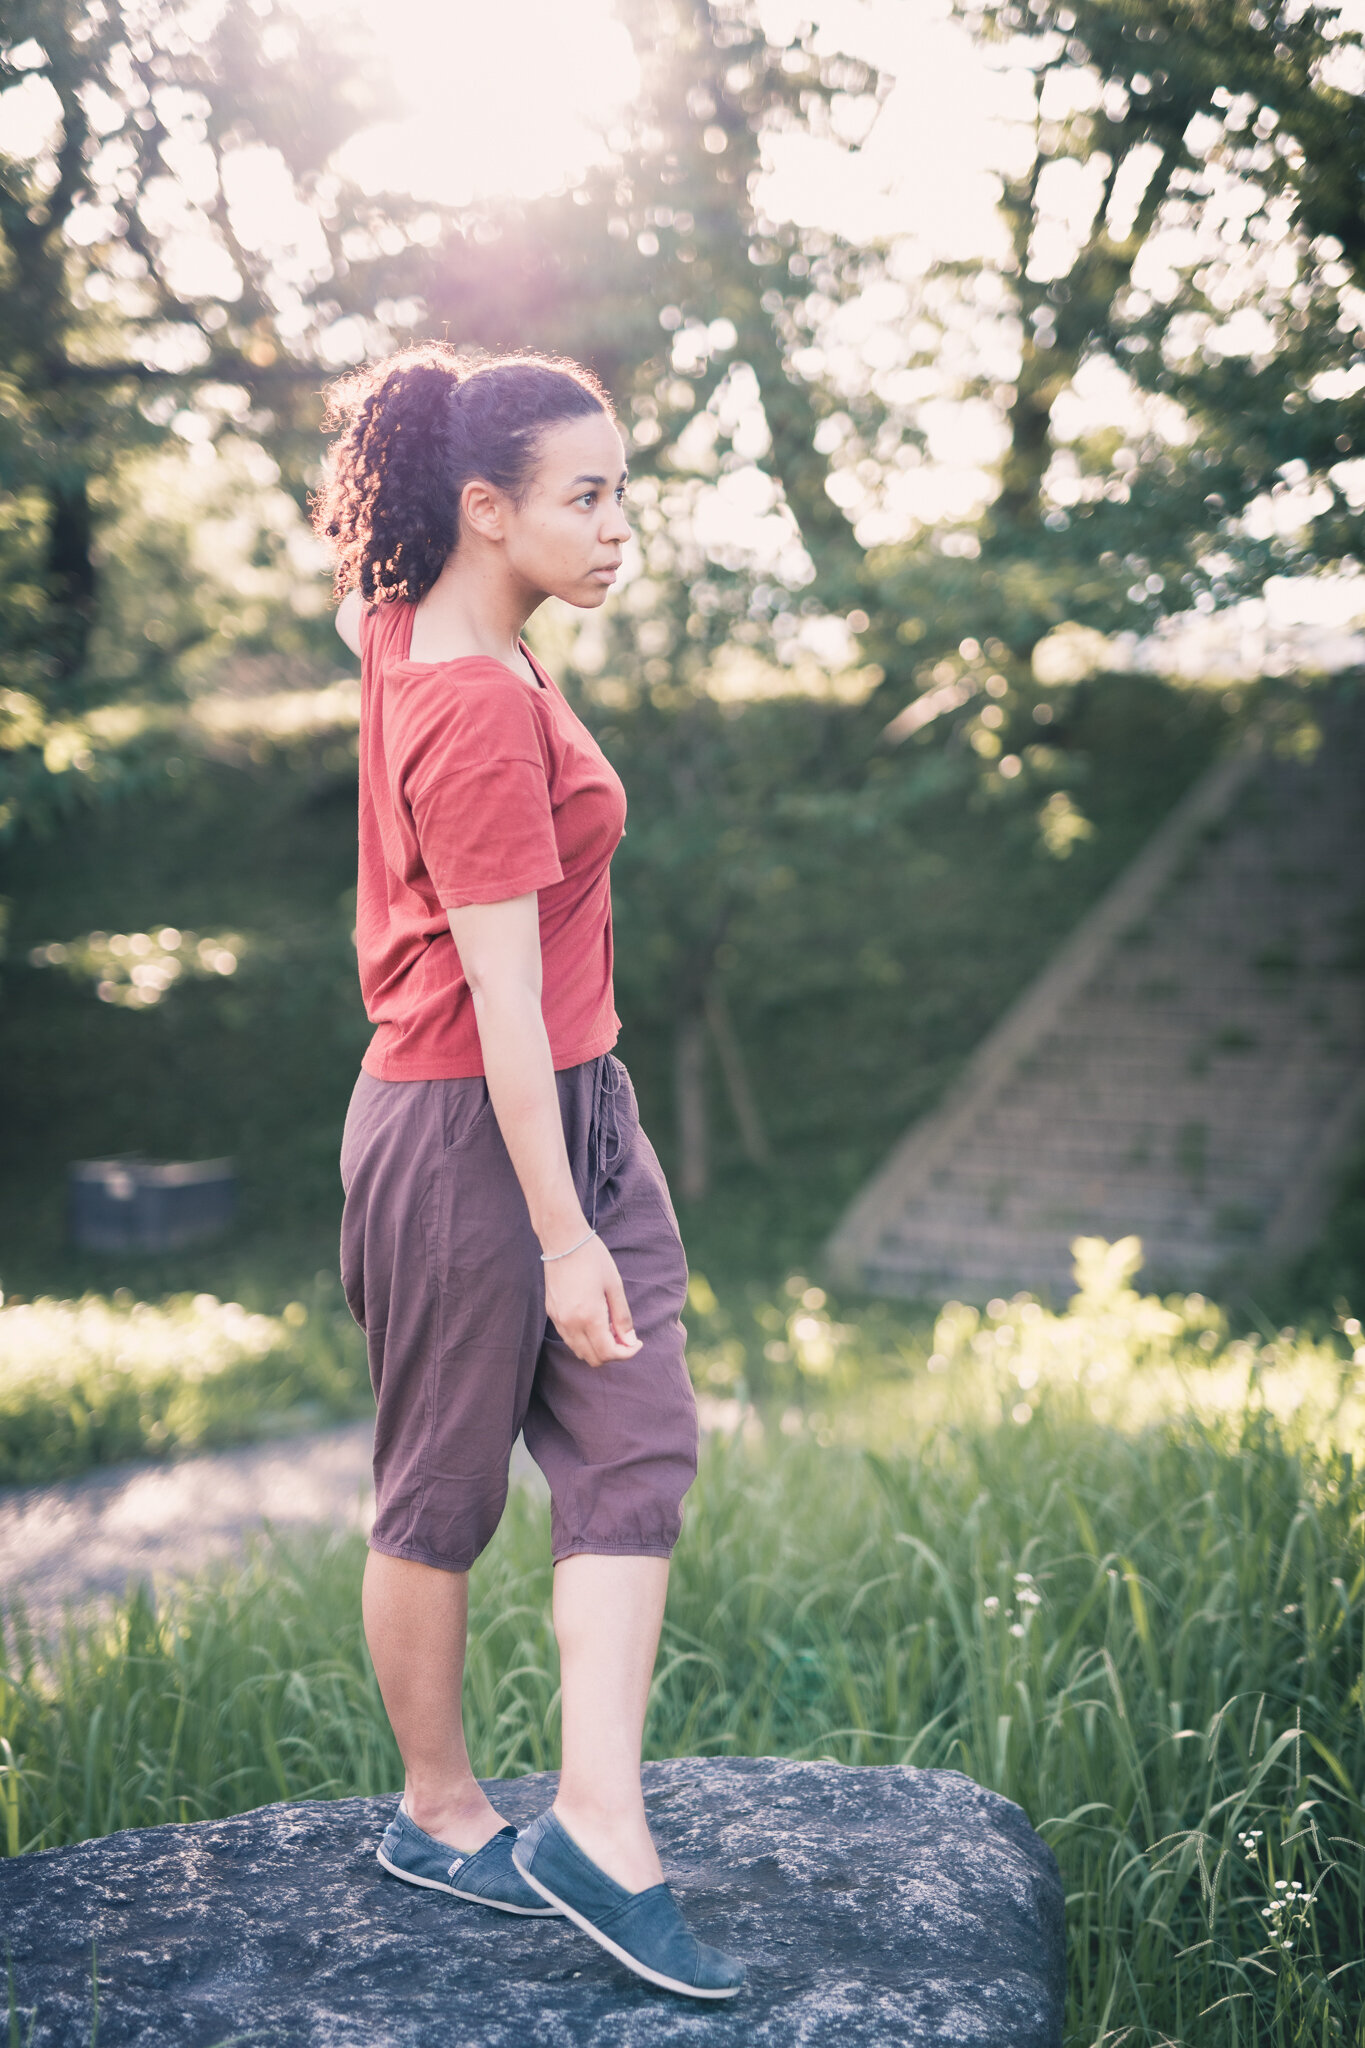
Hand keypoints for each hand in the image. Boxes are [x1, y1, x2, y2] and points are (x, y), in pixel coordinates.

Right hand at [543, 1234, 642, 1366]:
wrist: (563, 1241)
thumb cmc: (593, 1259)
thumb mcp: (614, 1286)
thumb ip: (622, 1317)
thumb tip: (630, 1341)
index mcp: (589, 1317)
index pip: (608, 1353)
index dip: (626, 1353)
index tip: (637, 1343)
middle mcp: (570, 1324)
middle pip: (593, 1359)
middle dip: (612, 1353)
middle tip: (625, 1336)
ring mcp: (558, 1320)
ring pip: (579, 1351)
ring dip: (597, 1348)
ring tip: (610, 1327)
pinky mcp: (552, 1314)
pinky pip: (569, 1339)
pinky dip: (584, 1340)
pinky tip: (594, 1322)